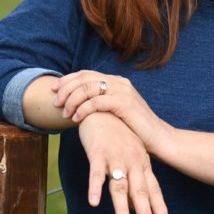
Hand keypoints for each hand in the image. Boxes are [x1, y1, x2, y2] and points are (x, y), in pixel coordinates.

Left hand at [52, 71, 172, 156]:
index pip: (86, 74)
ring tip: (65, 113)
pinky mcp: (124, 103)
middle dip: (66, 89)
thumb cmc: (135, 129)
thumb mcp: (116, 112)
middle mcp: (119, 82)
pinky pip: (95, 102)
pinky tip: (76, 118)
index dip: (67, 80)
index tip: (54, 90)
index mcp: (116, 81)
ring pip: (87, 88)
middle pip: (84, 78)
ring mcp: (122, 91)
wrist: (159, 139)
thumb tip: (78, 104)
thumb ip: (102, 104)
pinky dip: (82, 109)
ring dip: (72, 100)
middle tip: (55, 102)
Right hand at [77, 112, 168, 213]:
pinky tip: (94, 203)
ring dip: (121, 208)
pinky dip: (95, 188)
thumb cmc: (118, 134)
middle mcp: (131, 161)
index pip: (152, 186)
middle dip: (145, 212)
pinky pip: (96, 173)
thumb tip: (136, 204)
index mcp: (141, 162)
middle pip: (139, 190)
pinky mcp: (98, 153)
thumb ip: (134, 178)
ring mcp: (115, 157)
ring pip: (119, 186)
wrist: (103, 107)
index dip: (158, 204)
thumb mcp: (130, 153)